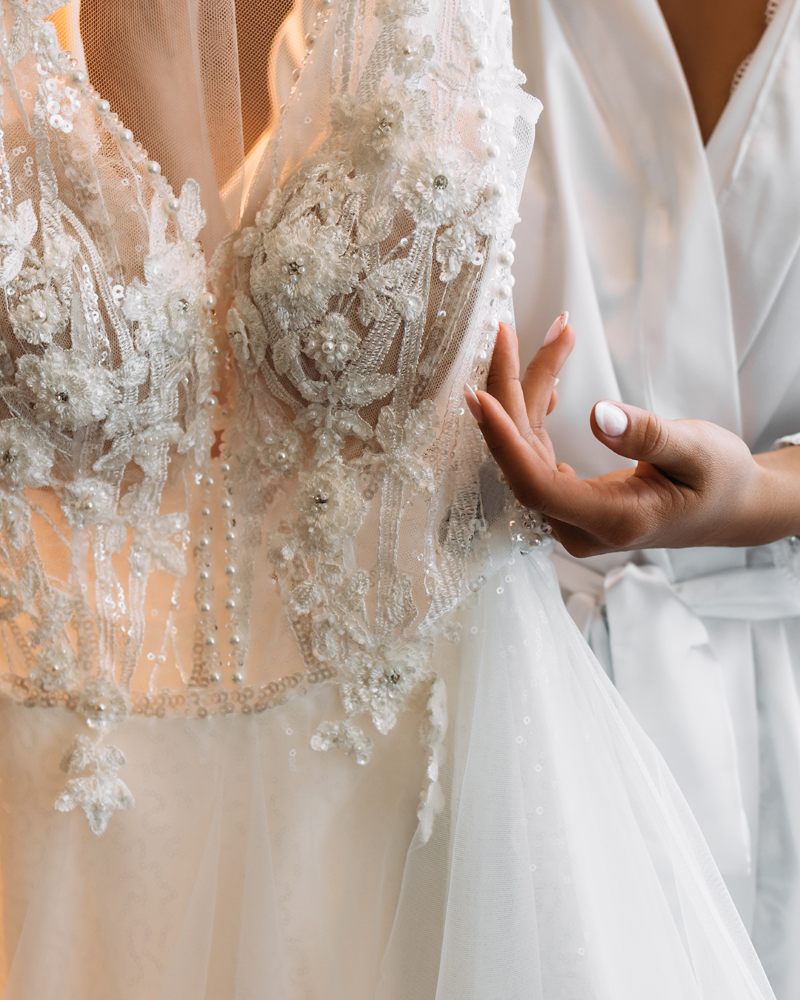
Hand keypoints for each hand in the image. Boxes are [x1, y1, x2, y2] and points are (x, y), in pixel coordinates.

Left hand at [464, 318, 799, 556]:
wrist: (731, 508)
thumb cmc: (720, 481)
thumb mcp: (698, 452)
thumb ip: (649, 436)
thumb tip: (597, 414)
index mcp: (612, 521)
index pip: (536, 486)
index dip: (504, 441)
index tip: (480, 395)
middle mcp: (581, 526)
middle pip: (523, 459)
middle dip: (513, 392)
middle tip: (507, 333)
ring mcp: (571, 516)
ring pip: (528, 449)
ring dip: (531, 391)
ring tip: (553, 336)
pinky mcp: (568, 498)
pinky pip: (537, 453)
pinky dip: (538, 410)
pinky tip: (549, 380)